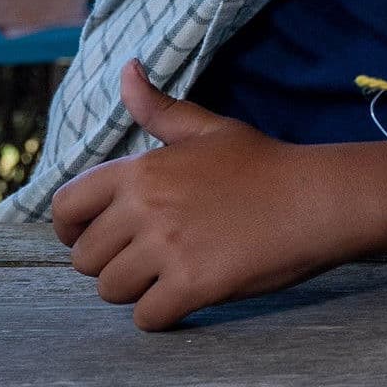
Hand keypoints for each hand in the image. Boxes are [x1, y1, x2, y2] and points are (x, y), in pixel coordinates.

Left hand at [51, 65, 368, 330]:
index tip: (95, 238)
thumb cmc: (266, 165)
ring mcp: (168, 247)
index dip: (73, 229)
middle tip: (153, 258)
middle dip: (113, 264)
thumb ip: (159, 109)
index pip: (66, 208)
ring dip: (137, 291)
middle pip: (85, 259)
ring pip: (112, 290)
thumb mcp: (210, 130)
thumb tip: (126, 68)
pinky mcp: (193, 284)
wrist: (320, 199)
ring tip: (172, 275)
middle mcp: (145, 207)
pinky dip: (163, 315)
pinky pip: (147, 317)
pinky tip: (188, 297)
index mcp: (140, 170)